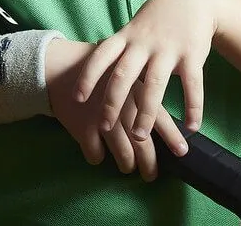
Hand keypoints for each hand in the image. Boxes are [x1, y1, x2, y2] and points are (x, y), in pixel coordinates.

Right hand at [46, 38, 186, 180]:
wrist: (58, 66)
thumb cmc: (94, 69)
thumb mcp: (122, 69)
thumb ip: (142, 86)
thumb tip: (160, 106)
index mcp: (135, 91)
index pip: (160, 118)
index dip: (172, 137)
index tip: (182, 153)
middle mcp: (122, 108)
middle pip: (142, 144)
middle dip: (149, 164)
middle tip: (151, 174)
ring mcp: (102, 120)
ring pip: (123, 154)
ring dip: (126, 164)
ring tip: (127, 167)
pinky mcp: (82, 128)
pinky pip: (95, 154)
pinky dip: (97, 157)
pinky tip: (98, 155)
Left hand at [73, 0, 217, 143]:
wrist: (191, 0)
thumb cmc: (153, 21)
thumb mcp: (130, 31)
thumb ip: (116, 51)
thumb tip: (91, 74)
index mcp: (124, 38)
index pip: (100, 57)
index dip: (87, 77)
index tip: (76, 98)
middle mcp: (143, 44)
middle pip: (123, 75)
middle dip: (112, 102)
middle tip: (104, 126)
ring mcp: (167, 50)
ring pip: (155, 85)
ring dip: (146, 112)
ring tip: (139, 136)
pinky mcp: (192, 55)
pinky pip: (193, 85)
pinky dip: (193, 107)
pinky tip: (190, 127)